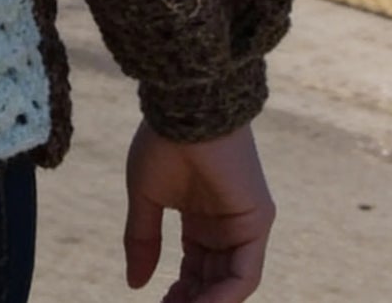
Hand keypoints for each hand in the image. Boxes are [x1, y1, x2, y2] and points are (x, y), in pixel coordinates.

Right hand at [124, 119, 275, 302]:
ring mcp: (245, 225)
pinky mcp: (257, 222)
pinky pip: (244, 273)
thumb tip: (134, 285)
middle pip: (214, 279)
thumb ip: (143, 239)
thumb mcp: (146, 196)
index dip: (180, 293)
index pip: (197, 268)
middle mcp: (227, 226)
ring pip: (230, 282)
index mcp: (202, 218)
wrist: (185, 108)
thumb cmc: (163, 142)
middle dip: (193, 302)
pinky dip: (224, 296)